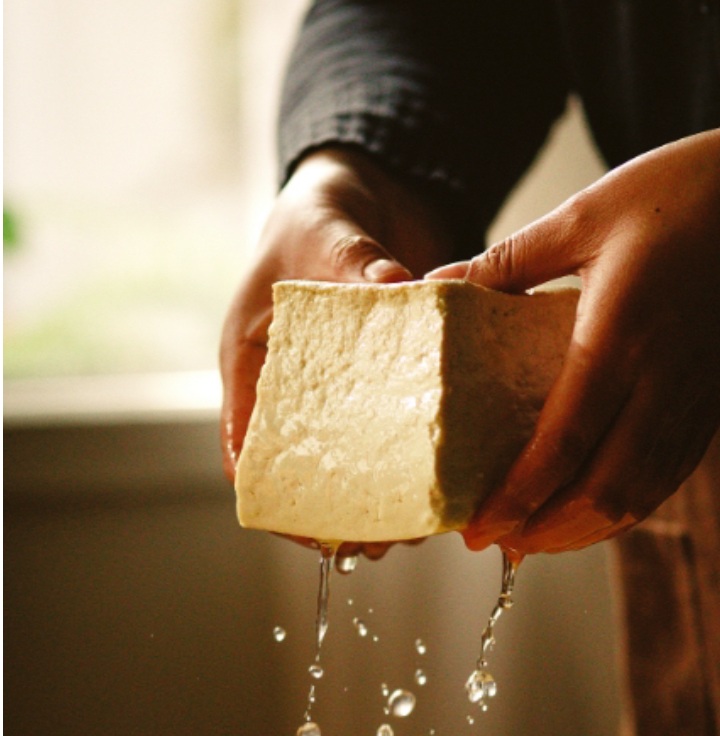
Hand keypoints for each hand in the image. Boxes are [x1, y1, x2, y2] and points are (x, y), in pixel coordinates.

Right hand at [220, 147, 452, 557]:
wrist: (369, 192)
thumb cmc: (320, 214)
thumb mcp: (326, 232)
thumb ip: (353, 261)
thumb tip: (397, 287)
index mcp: (254, 365)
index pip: (245, 445)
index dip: (270, 494)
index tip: (306, 528)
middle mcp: (299, 393)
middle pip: (307, 472)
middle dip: (339, 515)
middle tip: (378, 542)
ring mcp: (350, 397)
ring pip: (360, 466)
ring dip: (388, 500)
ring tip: (421, 528)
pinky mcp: (396, 390)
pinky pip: (407, 436)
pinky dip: (428, 461)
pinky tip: (458, 483)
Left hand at [428, 104, 719, 555]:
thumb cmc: (684, 192)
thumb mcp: (583, 215)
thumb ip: (508, 260)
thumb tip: (439, 281)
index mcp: (619, 338)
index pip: (562, 445)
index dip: (517, 497)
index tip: (476, 525)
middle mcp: (662, 383)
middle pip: (602, 491)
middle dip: (545, 531)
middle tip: (495, 542)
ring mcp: (695, 398)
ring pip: (640, 494)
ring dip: (585, 529)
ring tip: (536, 539)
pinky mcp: (715, 400)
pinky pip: (670, 474)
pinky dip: (628, 506)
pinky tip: (596, 510)